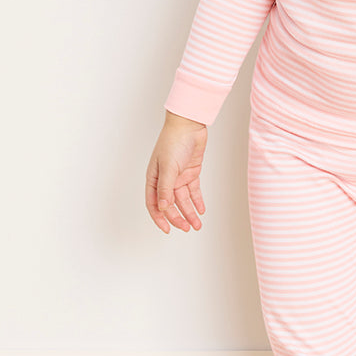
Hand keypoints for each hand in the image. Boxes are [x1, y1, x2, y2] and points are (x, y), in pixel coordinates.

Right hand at [146, 115, 207, 233]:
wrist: (189, 125)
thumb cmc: (173, 142)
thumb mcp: (168, 167)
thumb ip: (165, 188)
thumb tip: (163, 207)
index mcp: (154, 178)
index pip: (154, 204)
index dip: (159, 218)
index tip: (167, 230)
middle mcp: (165, 180)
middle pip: (170, 205)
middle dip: (178, 217)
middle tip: (187, 228)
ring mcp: (178, 177)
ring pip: (183, 200)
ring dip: (189, 212)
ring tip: (197, 225)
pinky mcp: (190, 173)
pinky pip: (193, 191)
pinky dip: (197, 201)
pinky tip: (201, 210)